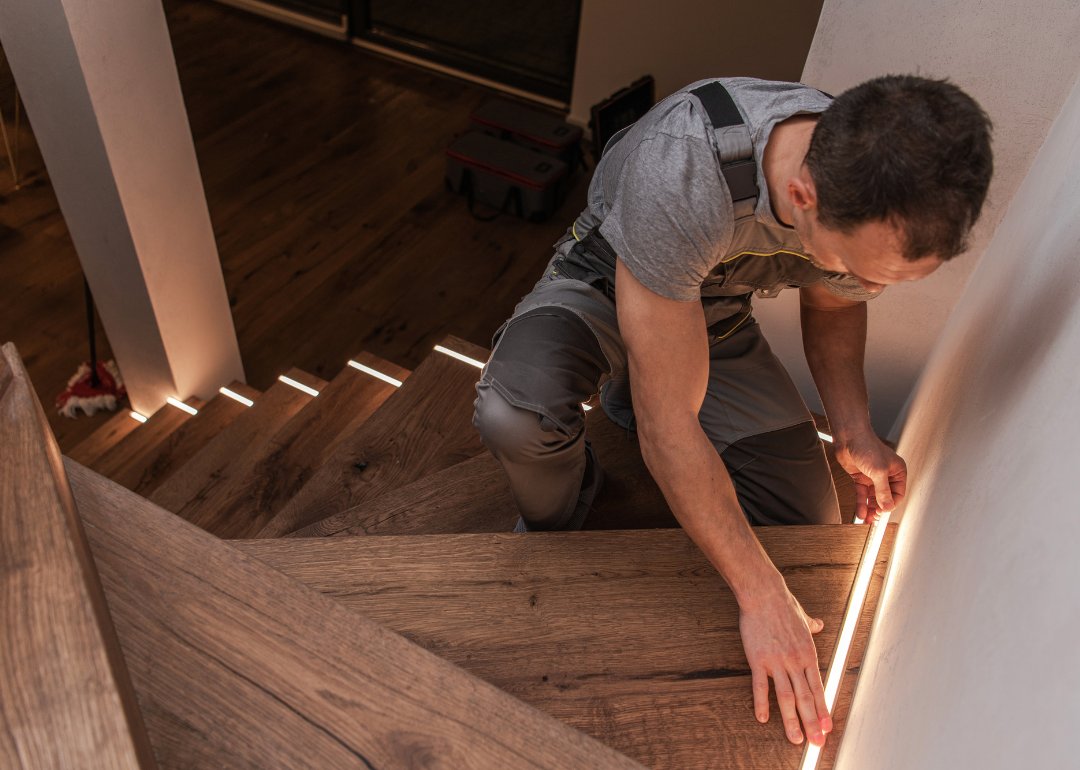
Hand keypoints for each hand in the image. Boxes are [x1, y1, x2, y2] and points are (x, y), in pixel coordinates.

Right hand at [741, 586, 831, 745]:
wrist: (764, 594)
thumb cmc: (783, 604)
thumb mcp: (803, 617)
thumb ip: (812, 625)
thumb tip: (819, 624)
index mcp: (807, 654)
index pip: (818, 688)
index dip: (823, 709)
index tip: (827, 727)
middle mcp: (795, 662)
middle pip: (805, 698)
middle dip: (812, 723)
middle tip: (816, 742)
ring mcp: (777, 662)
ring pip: (787, 697)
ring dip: (792, 720)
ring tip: (796, 738)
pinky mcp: (758, 659)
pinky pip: (761, 686)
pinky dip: (762, 703)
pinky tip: (763, 718)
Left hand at [833, 431, 906, 522]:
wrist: (848, 437)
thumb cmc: (867, 446)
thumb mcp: (878, 471)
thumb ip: (883, 490)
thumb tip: (887, 506)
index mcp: (897, 471)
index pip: (898, 494)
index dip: (891, 504)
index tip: (884, 513)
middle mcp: (886, 475)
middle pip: (885, 497)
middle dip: (880, 509)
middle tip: (875, 519)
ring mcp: (873, 477)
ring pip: (873, 498)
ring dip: (870, 509)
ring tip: (867, 520)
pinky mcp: (861, 477)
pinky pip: (863, 494)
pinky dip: (861, 504)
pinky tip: (860, 513)